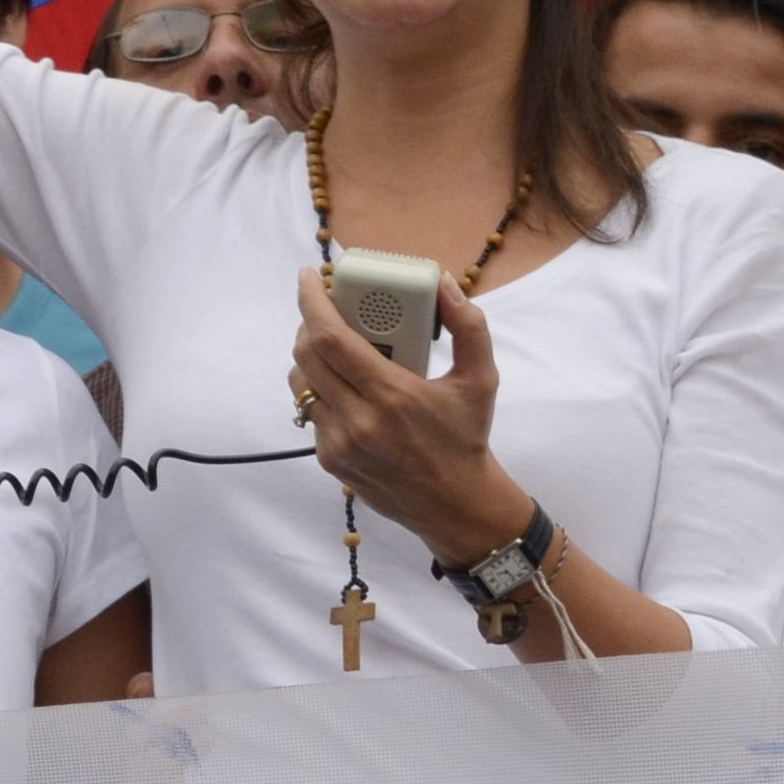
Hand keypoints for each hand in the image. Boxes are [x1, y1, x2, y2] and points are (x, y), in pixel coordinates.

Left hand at [289, 267, 525, 559]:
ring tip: (332, 345)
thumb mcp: (481, 379)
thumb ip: (468, 326)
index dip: (311, 303)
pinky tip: (345, 386)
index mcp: (392, 395)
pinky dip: (320, 389)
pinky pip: (312, 412)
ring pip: (301, 384)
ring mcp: (340, 444)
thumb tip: (441, 283)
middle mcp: (359, 420)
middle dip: (307, 322)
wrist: (455, 505)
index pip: (331, 339)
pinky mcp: (331, 461)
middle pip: (306, 356)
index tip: (308, 278)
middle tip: (324, 307)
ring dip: (309, 356)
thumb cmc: (466, 436)